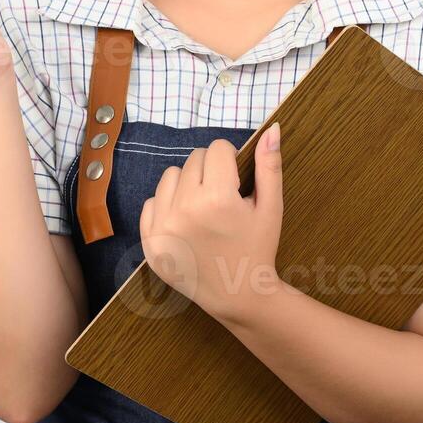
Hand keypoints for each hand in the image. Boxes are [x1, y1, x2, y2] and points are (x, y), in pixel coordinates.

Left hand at [139, 122, 284, 320]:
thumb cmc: (257, 248)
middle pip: (193, 160)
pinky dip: (167, 207)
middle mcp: (186, 209)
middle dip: (210, 172)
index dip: (230, 161)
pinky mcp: (150, 241)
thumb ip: (270, 165)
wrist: (237, 294)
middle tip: (222, 200)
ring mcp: (163, 227)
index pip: (217, 149)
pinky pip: (150, 202)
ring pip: (170, 176)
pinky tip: (186, 223)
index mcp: (218, 198)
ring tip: (203, 209)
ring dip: (186, 185)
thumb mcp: (270, 207)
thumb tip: (272, 128)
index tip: (236, 183)